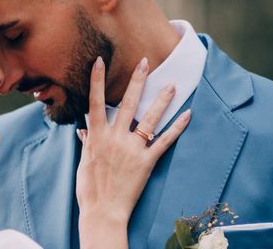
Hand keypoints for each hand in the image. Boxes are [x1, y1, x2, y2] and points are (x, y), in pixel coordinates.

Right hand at [75, 56, 190, 247]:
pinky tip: (188, 115)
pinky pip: (164, 142)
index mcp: (97, 136)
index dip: (97, 80)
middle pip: (127, 103)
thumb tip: (84, 131)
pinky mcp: (147, 162)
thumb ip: (87, 143)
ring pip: (149, 119)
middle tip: (144, 62)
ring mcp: (132, 149)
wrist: (103, 211)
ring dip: (161, 100)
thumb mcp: (84, 162)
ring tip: (171, 84)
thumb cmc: (90, 188)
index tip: (99, 61)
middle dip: (136, 81)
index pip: (95, 101)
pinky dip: (177, 128)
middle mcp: (115, 138)